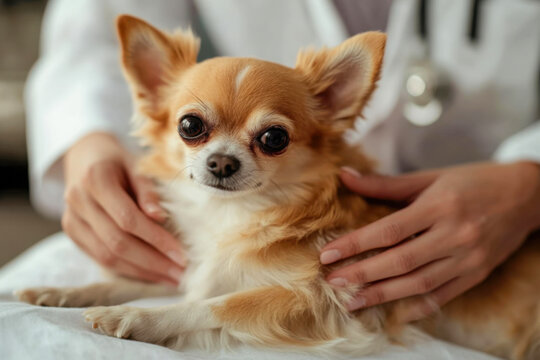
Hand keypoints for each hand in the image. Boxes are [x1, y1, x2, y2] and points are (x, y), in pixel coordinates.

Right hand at [62, 132, 185, 284]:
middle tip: (181, 273)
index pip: (128, 219)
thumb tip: (160, 217)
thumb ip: (147, 190)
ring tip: (171, 278)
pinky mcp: (72, 233)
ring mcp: (71, 220)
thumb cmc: (119, 160)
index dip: (156, 239)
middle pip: (117, 243)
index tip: (181, 254)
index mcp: (95, 179)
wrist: (85, 156)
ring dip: (142, 272)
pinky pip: (100, 259)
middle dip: (153, 262)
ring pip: (107, 256)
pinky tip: (151, 274)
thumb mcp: (137, 165)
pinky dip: (128, 270)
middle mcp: (78, 201)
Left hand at [321, 162, 539, 321]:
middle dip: (362, 274)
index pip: (388, 231)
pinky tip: (393, 312)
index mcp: (439, 206)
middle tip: (332, 282)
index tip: (328, 254)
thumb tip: (344, 176)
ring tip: (352, 301)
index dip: (355, 244)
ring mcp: (468, 258)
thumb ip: (385, 183)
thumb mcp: (430, 177)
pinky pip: (443, 295)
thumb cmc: (473, 181)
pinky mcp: (477, 273)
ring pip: (418, 283)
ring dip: (382, 295)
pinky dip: (417, 306)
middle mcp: (454, 235)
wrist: (527, 195)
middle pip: (400, 262)